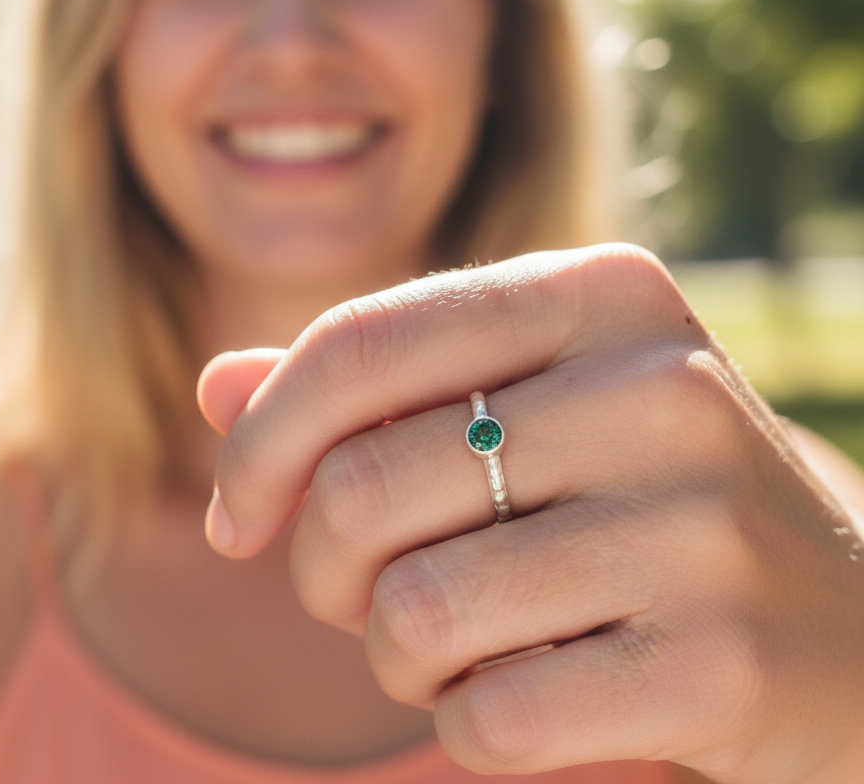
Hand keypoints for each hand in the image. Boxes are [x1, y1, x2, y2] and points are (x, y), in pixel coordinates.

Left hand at [198, 244, 863, 782]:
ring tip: (461, 641)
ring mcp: (703, 523)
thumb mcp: (513, 408)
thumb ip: (365, 393)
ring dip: (397, 654)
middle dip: (322, 568)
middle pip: (363, 487)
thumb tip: (216, 389)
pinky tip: (530, 698)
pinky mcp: (722, 664)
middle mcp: (661, 384)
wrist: (842, 629)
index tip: (232, 518)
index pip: (361, 345)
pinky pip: (491, 718)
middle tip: (362, 594)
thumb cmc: (630, 499)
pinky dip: (467, 725)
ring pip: (414, 612)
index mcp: (598, 292)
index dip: (260, 440)